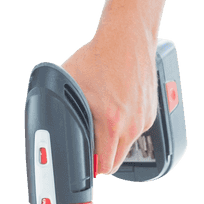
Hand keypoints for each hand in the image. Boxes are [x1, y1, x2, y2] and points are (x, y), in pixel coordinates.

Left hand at [60, 27, 158, 175]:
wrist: (127, 36)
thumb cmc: (100, 56)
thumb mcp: (70, 83)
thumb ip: (63, 110)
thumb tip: (52, 126)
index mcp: (112, 122)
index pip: (103, 165)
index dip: (89, 167)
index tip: (82, 164)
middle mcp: (133, 124)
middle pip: (116, 160)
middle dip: (101, 157)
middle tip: (89, 144)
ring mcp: (145, 118)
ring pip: (127, 144)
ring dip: (114, 140)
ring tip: (102, 119)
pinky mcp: (152, 110)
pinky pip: (136, 129)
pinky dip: (125, 126)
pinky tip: (116, 108)